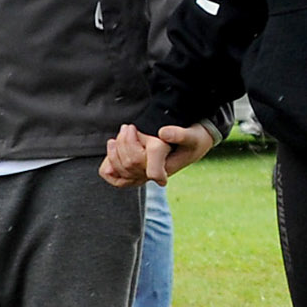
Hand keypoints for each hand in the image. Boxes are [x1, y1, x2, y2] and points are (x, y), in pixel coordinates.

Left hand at [100, 121, 214, 187]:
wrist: (196, 145)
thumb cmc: (196, 140)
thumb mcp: (193, 136)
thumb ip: (180, 135)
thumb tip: (163, 133)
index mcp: (165, 167)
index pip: (141, 163)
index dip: (130, 144)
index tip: (133, 128)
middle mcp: (154, 175)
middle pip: (128, 164)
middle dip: (123, 142)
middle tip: (127, 126)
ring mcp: (145, 175)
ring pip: (121, 171)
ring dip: (115, 151)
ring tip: (120, 135)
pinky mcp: (138, 173)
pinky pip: (118, 180)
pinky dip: (109, 169)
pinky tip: (111, 153)